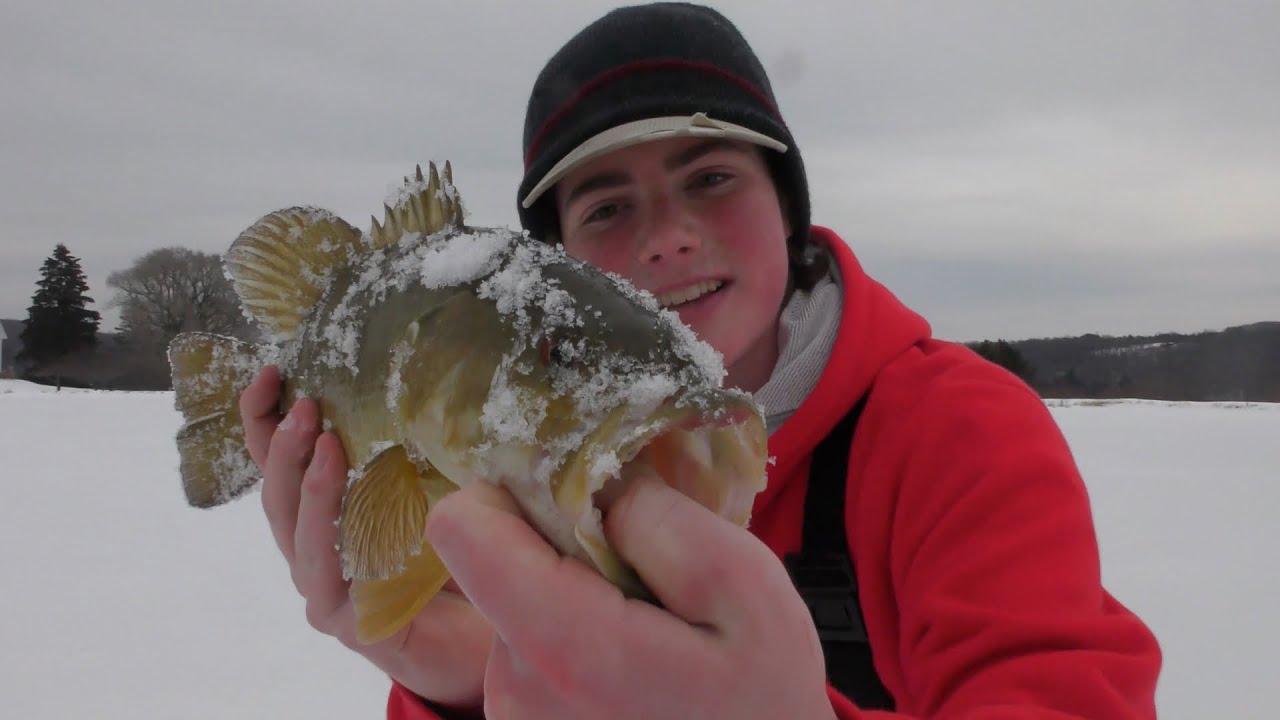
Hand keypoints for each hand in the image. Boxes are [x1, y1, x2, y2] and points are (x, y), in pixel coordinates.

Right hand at [240, 367, 492, 712]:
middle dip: (282, 444)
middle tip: (303, 402)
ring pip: (298, 533)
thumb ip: (422, 455)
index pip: (280, 462)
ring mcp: (325, 589)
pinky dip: (336, 538)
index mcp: (325, 516)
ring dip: (307, 484)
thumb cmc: (457, 565)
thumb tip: (436, 391)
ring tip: (320, 440)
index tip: (272, 370)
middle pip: (277, 493)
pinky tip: (347, 509)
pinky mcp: (347, 622)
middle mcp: (315, 552)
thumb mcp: (437, 495)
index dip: (265, 417)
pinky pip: (332, 576)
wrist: (480, 644)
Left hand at [426, 476, 837, 719]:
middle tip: (647, 593)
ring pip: (516, 611)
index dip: (513, 492)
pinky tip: (633, 680)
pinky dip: (575, 650)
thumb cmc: (763, 699)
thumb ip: (658, 519)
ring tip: (648, 644)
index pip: (460, 528)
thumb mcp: (746, 586)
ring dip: (576, 607)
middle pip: (496, 568)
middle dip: (566, 558)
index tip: (577, 503)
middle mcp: (514, 690)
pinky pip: (527, 659)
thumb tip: (589, 486)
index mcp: (564, 645)